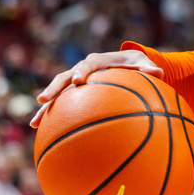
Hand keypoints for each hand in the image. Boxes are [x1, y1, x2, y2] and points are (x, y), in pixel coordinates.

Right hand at [30, 50, 163, 127]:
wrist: (126, 64)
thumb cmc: (137, 64)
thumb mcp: (145, 64)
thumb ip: (150, 68)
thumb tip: (159, 72)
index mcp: (100, 61)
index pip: (90, 63)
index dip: (82, 70)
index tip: (78, 80)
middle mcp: (83, 70)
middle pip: (65, 77)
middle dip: (54, 88)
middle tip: (44, 100)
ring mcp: (76, 82)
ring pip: (58, 93)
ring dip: (47, 107)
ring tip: (34, 123)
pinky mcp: (74, 94)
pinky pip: (62, 106)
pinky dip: (52, 117)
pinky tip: (42, 133)